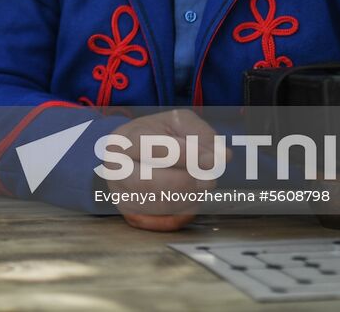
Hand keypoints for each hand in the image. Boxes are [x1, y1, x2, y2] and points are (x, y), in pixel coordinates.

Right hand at [108, 109, 223, 231]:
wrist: (127, 153)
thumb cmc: (154, 135)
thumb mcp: (176, 122)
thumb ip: (200, 133)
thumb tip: (222, 156)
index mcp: (124, 140)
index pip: (151, 148)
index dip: (184, 155)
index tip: (212, 160)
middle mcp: (117, 169)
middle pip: (150, 182)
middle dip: (186, 182)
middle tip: (210, 179)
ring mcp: (122, 193)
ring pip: (159, 203)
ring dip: (188, 196)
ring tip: (203, 183)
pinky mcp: (131, 211)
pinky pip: (161, 217)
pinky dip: (183, 207)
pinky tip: (191, 194)